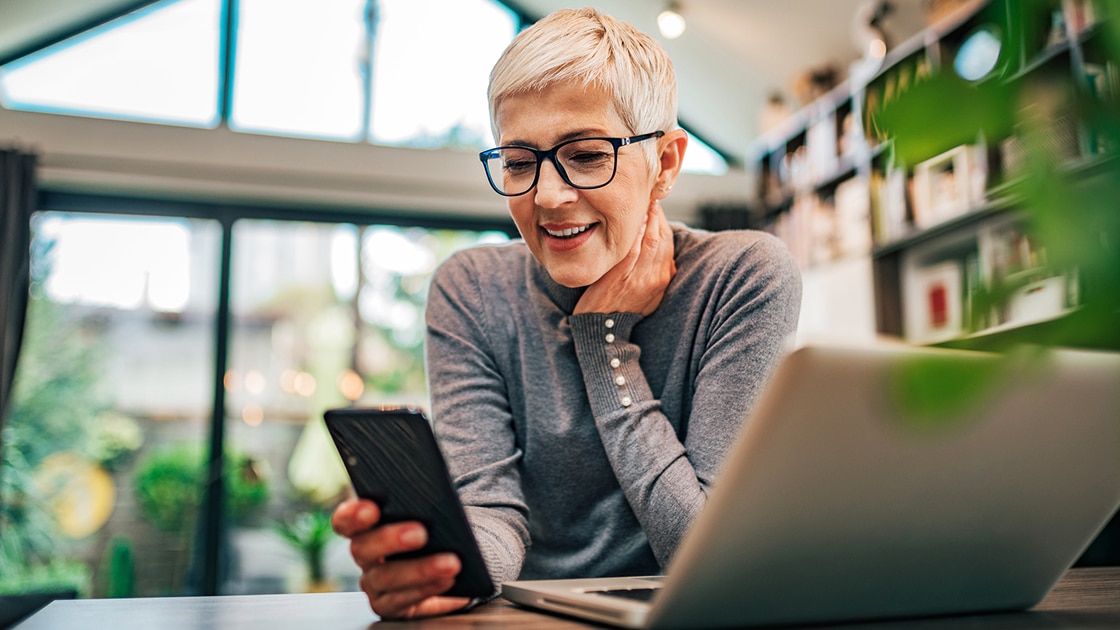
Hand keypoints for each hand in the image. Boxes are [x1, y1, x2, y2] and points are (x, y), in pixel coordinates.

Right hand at [331, 498, 471, 618]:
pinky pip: (401, 600)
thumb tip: (433, 492)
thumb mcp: (427, 514)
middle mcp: (365, 556)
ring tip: (451, 563)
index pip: (345, 520)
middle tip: (421, 533)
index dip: (353, 515)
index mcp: (366, 527)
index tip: (372, 509)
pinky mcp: (389, 605)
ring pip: (385, 577)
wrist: (453, 569)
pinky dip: (426, 589)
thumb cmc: (435, 532)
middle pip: (362, 548)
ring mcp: (374, 583)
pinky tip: (447, 580)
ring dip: (420, 569)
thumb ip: (420, 504)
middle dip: (391, 539)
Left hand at [574, 199, 676, 315]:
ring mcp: (640, 278)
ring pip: (651, 241)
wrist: (603, 329)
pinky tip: (631, 220)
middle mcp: (656, 278)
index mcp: (663, 279)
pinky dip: (635, 234)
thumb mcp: (646, 292)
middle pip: (662, 237)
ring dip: (647, 218)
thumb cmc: (619, 307)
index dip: (661, 220)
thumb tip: (654, 247)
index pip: (668, 241)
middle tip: (647, 196)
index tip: (653, 204)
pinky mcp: (622, 278)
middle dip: (656, 214)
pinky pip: (632, 251)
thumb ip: (652, 270)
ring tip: (641, 202)